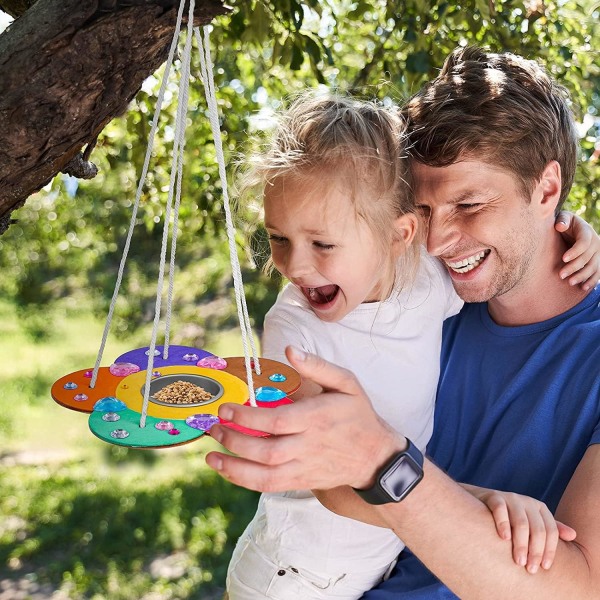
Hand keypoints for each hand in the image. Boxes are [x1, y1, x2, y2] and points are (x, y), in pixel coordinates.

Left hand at [206, 346, 402, 491]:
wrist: (375, 456)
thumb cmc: (358, 415)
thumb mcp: (347, 383)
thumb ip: (318, 367)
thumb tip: (291, 350)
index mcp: (317, 418)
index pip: (277, 421)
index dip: (247, 416)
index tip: (225, 408)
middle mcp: (309, 446)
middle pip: (266, 450)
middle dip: (234, 440)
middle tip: (213, 428)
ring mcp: (304, 467)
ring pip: (264, 475)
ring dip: (234, 467)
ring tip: (211, 454)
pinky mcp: (301, 481)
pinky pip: (269, 486)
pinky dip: (244, 480)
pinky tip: (227, 468)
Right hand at [473, 487, 576, 573]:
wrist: (481, 503)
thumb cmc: (510, 519)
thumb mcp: (531, 522)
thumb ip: (550, 529)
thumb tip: (573, 535)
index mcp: (540, 508)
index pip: (551, 531)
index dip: (550, 550)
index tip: (544, 568)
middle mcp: (527, 501)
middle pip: (537, 529)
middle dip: (535, 551)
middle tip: (529, 569)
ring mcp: (511, 498)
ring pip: (521, 523)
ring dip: (521, 544)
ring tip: (518, 561)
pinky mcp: (494, 497)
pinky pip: (500, 511)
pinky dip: (503, 525)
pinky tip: (503, 538)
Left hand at [555, 211, 599, 289]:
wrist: (572, 229)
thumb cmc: (564, 223)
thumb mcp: (563, 218)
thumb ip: (562, 220)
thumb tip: (560, 226)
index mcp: (586, 231)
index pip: (583, 243)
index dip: (575, 251)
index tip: (563, 259)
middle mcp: (595, 242)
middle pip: (587, 257)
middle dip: (574, 267)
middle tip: (561, 275)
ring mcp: (597, 253)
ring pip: (593, 266)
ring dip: (583, 276)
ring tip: (570, 283)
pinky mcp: (596, 261)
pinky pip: (597, 272)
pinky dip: (592, 280)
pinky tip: (583, 288)